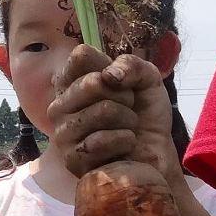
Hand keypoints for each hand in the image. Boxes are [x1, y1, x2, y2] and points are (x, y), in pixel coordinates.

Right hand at [49, 47, 180, 184]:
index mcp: (70, 82)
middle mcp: (59, 105)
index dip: (110, 68)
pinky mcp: (72, 159)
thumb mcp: (146, 78)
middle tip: (126, 110)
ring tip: (125, 128)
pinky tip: (123, 147)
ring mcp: (62, 133)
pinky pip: (102, 140)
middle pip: (94, 82)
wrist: (155, 151)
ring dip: (127, 120)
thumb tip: (109, 76)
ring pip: (104, 111)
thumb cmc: (144, 113)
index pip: (81, 56)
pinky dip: (124, 141)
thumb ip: (130, 64)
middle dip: (124, 97)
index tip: (119, 83)